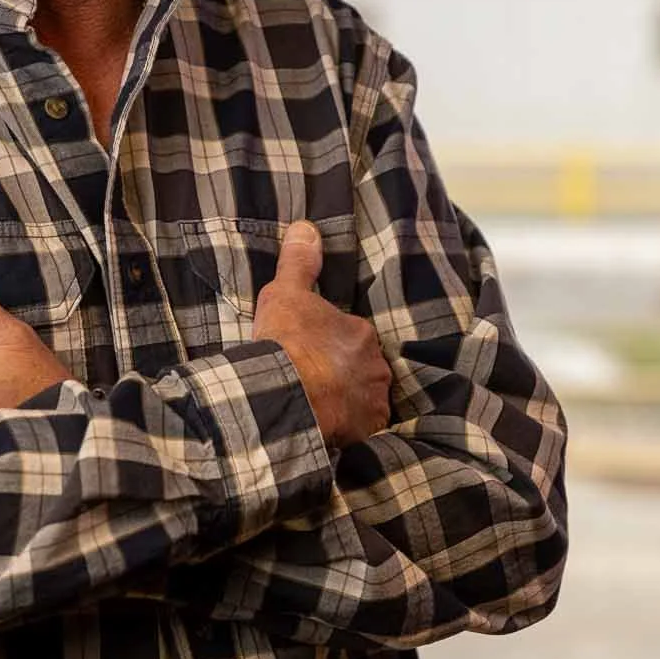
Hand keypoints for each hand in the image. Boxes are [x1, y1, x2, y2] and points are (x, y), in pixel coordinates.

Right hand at [253, 221, 390, 448]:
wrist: (286, 395)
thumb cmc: (286, 342)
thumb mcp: (285, 293)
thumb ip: (298, 263)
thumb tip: (307, 228)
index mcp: (360, 332)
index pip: (350, 335)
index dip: (330, 342)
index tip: (310, 351)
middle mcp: (375, 365)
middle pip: (361, 366)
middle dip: (342, 371)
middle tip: (313, 378)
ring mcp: (373, 399)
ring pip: (364, 396)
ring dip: (347, 399)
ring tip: (318, 405)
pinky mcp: (367, 430)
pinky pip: (362, 427)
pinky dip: (348, 426)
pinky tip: (327, 427)